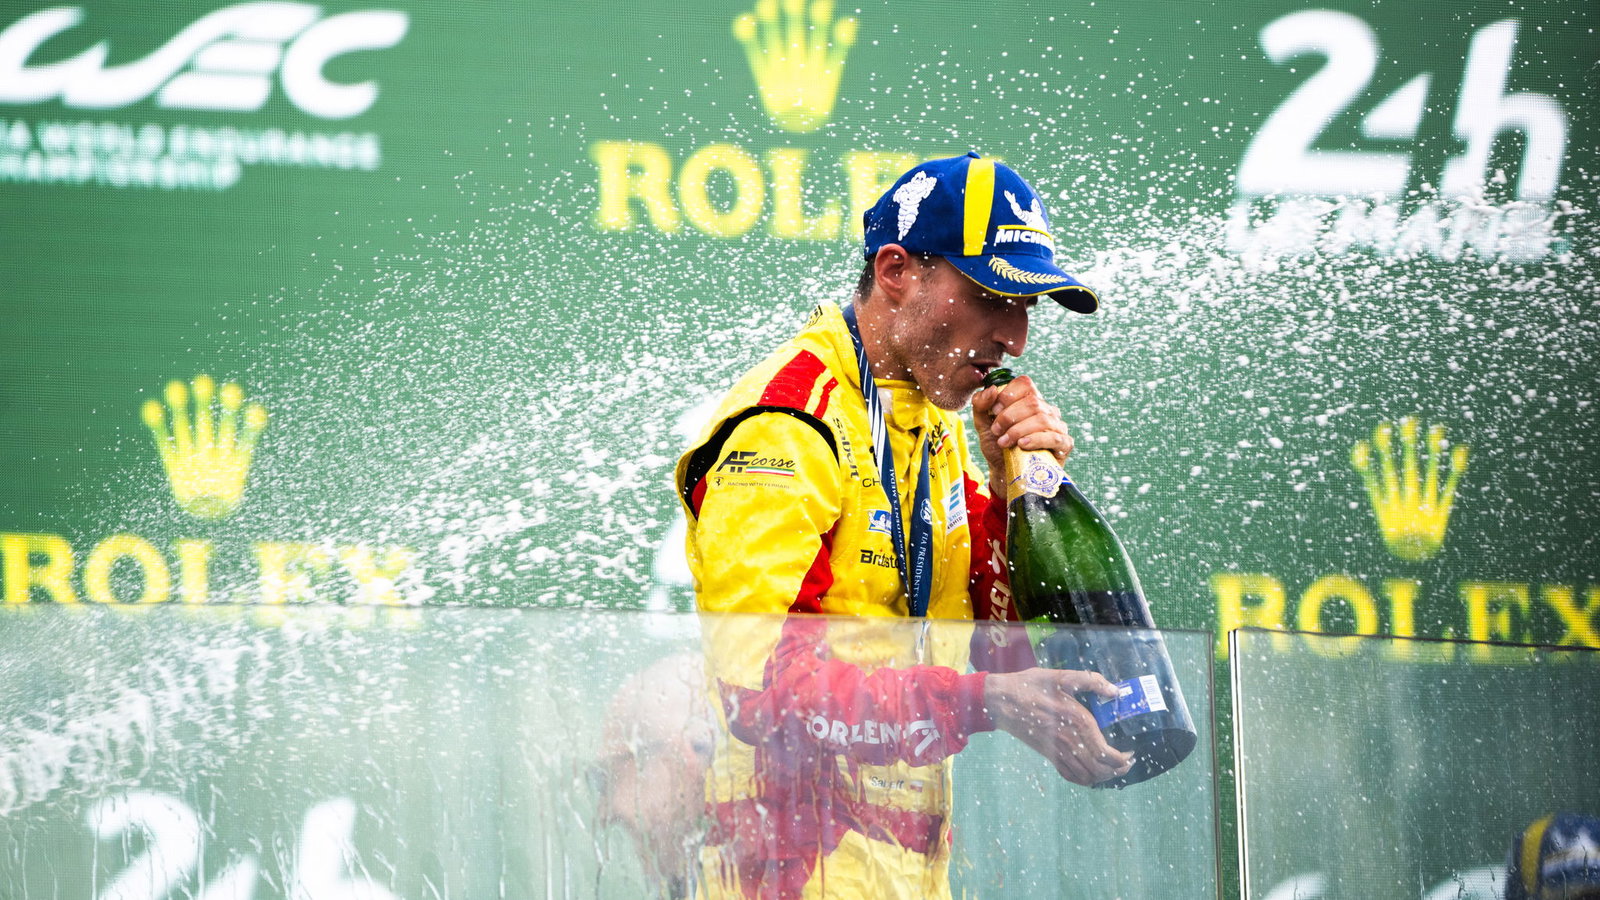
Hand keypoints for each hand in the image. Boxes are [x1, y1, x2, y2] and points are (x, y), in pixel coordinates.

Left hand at [971, 374, 1073, 496]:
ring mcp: (1057, 427)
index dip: (1008, 395)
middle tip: (996, 431)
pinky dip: (1036, 440)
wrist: (1003, 472)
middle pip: (1032, 402)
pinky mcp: (1064, 445)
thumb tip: (993, 389)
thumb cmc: (996, 446)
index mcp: (1029, 400)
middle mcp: (1046, 410)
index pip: (1025, 383)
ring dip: (1018, 430)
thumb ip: (981, 404)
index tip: (994, 411)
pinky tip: (1022, 445)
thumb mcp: (982, 424)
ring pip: (1042, 419)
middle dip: (1009, 416)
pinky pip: (1054, 437)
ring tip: (1004, 442)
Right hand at [983, 668, 1133, 785]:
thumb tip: (1115, 691)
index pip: (1108, 754)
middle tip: (1126, 762)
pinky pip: (1070, 776)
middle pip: (1101, 769)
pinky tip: (1090, 772)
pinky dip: (1084, 779)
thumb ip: (1090, 681)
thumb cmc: (1031, 686)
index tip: (1131, 754)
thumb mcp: (1061, 677)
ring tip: (1112, 768)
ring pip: (1088, 776)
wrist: (1001, 701)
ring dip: (1103, 776)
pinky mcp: (1048, 755)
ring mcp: (1058, 752)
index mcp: (1079, 722)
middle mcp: (1071, 742)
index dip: (1123, 759)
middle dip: (1118, 770)